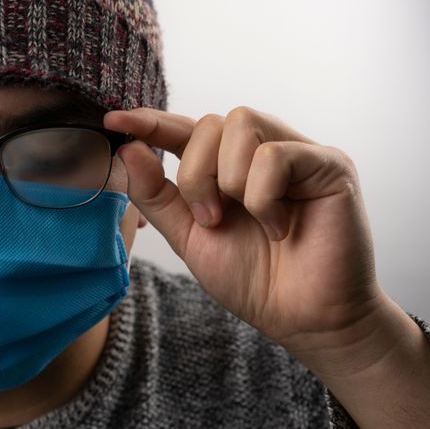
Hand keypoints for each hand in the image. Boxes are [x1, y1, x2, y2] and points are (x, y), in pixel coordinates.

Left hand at [104, 106, 383, 367]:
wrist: (301, 318)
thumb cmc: (251, 278)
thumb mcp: (189, 237)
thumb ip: (158, 194)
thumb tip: (128, 151)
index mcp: (224, 167)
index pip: (183, 130)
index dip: (149, 122)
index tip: (113, 122)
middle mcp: (259, 152)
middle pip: (209, 123)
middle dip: (197, 174)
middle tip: (212, 219)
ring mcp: (295, 153)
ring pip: (241, 124)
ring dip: (229, 181)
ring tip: (250, 222)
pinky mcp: (329, 164)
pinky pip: (276, 154)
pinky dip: (264, 196)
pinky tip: (278, 228)